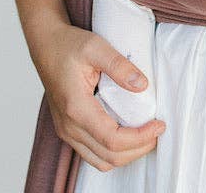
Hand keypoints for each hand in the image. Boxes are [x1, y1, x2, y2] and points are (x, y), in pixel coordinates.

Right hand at [36, 20, 165, 172]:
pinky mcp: (68, 129)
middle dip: (138, 148)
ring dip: (126, 154)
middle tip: (158, 130)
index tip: (159, 125)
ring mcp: (66, 130)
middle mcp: (68, 126)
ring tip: (146, 134)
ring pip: (100, 160)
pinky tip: (127, 134)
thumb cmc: (68, 45)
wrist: (46, 45)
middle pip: (109, 157)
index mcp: (76, 107)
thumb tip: (142, 85)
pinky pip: (92, 153)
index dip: (140, 137)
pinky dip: (113, 151)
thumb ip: (119, 66)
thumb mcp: (96, 46)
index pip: (112, 139)